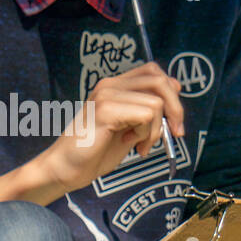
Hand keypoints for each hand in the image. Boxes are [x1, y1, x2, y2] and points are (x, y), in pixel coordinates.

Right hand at [36, 62, 183, 195]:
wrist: (65, 168)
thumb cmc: (94, 151)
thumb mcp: (129, 126)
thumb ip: (146, 110)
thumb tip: (175, 93)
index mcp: (113, 86)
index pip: (154, 72)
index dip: (171, 93)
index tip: (172, 120)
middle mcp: (109, 86)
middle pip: (161, 81)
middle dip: (175, 109)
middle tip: (173, 132)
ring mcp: (106, 96)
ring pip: (157, 102)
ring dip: (156, 129)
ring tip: (141, 145)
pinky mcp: (105, 110)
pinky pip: (147, 115)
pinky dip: (146, 134)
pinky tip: (131, 144)